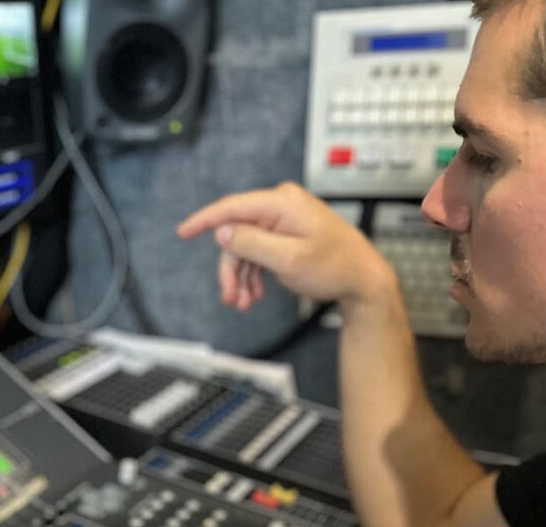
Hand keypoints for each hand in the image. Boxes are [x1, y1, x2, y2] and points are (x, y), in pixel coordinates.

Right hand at [176, 181, 395, 311]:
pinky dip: (254, 274)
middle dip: (231, 268)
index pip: (232, 208)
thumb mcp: (288, 259)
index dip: (204, 221)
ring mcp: (284, 220)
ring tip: (244, 303)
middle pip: (237, 235)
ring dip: (242, 277)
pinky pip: (260, 252)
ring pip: (246, 248)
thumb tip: (222, 232)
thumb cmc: (335, 267)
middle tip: (230, 298)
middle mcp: (281, 206)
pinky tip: (255, 295)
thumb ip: (252, 243)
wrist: (363, 279)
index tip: (182, 232)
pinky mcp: (287, 235)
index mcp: (281, 204)